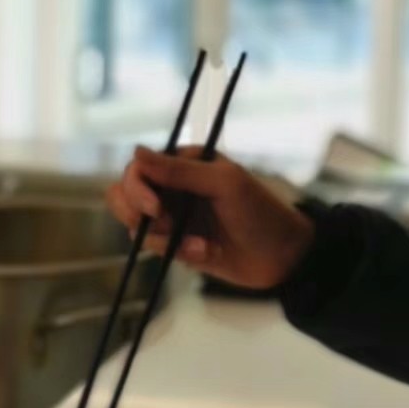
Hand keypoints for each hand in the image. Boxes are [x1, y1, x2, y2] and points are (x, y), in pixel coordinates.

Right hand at [105, 148, 314, 290]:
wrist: (283, 256)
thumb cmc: (260, 211)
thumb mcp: (223, 184)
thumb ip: (178, 170)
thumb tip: (135, 151)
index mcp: (185, 162)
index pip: (139, 168)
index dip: (137, 188)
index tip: (155, 209)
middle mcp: (173, 187)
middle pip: (125, 195)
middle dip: (138, 214)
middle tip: (166, 225)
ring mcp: (174, 217)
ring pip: (137, 226)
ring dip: (165, 239)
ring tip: (201, 245)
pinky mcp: (177, 244)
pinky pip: (156, 248)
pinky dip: (179, 252)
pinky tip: (208, 252)